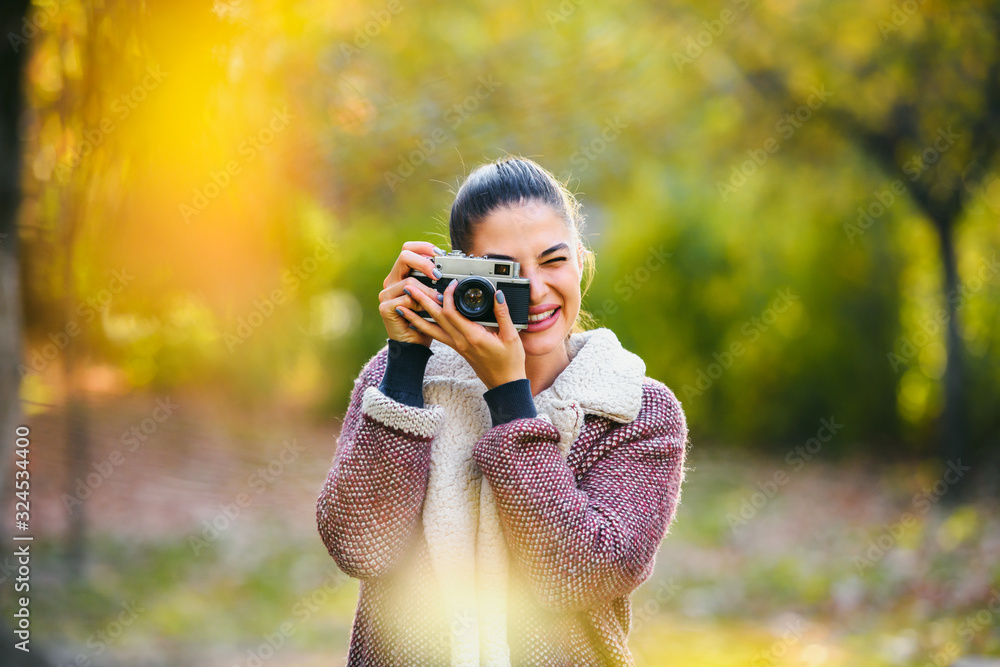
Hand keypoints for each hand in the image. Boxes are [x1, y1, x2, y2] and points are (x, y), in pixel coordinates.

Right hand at [379, 241, 446, 346]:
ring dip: (428, 292)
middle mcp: (391, 281)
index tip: (440, 253)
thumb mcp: (433, 297)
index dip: (423, 248)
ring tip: (437, 302)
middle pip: (405, 256)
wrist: (414, 344)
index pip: (408, 249)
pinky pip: (406, 299)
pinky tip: (423, 313)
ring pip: (409, 282)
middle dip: (425, 263)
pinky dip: (419, 305)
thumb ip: (436, 282)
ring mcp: (386, 294)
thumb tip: (452, 269)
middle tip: (438, 274)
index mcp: (401, 275)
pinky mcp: (385, 307)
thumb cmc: (426, 321)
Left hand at [396, 279, 526, 389]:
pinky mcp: (457, 348)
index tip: (451, 283)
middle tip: (409, 287)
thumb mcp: (511, 336)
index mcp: (473, 336)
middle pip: (436, 318)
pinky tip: (416, 321)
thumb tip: (497, 294)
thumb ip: (503, 314)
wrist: (504, 384)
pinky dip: (425, 326)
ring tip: (403, 304)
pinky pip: (437, 335)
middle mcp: (460, 341)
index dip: (448, 295)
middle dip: (421, 301)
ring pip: (432, 328)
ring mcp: (457, 346)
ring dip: (416, 315)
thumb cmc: (510, 362)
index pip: (452, 312)